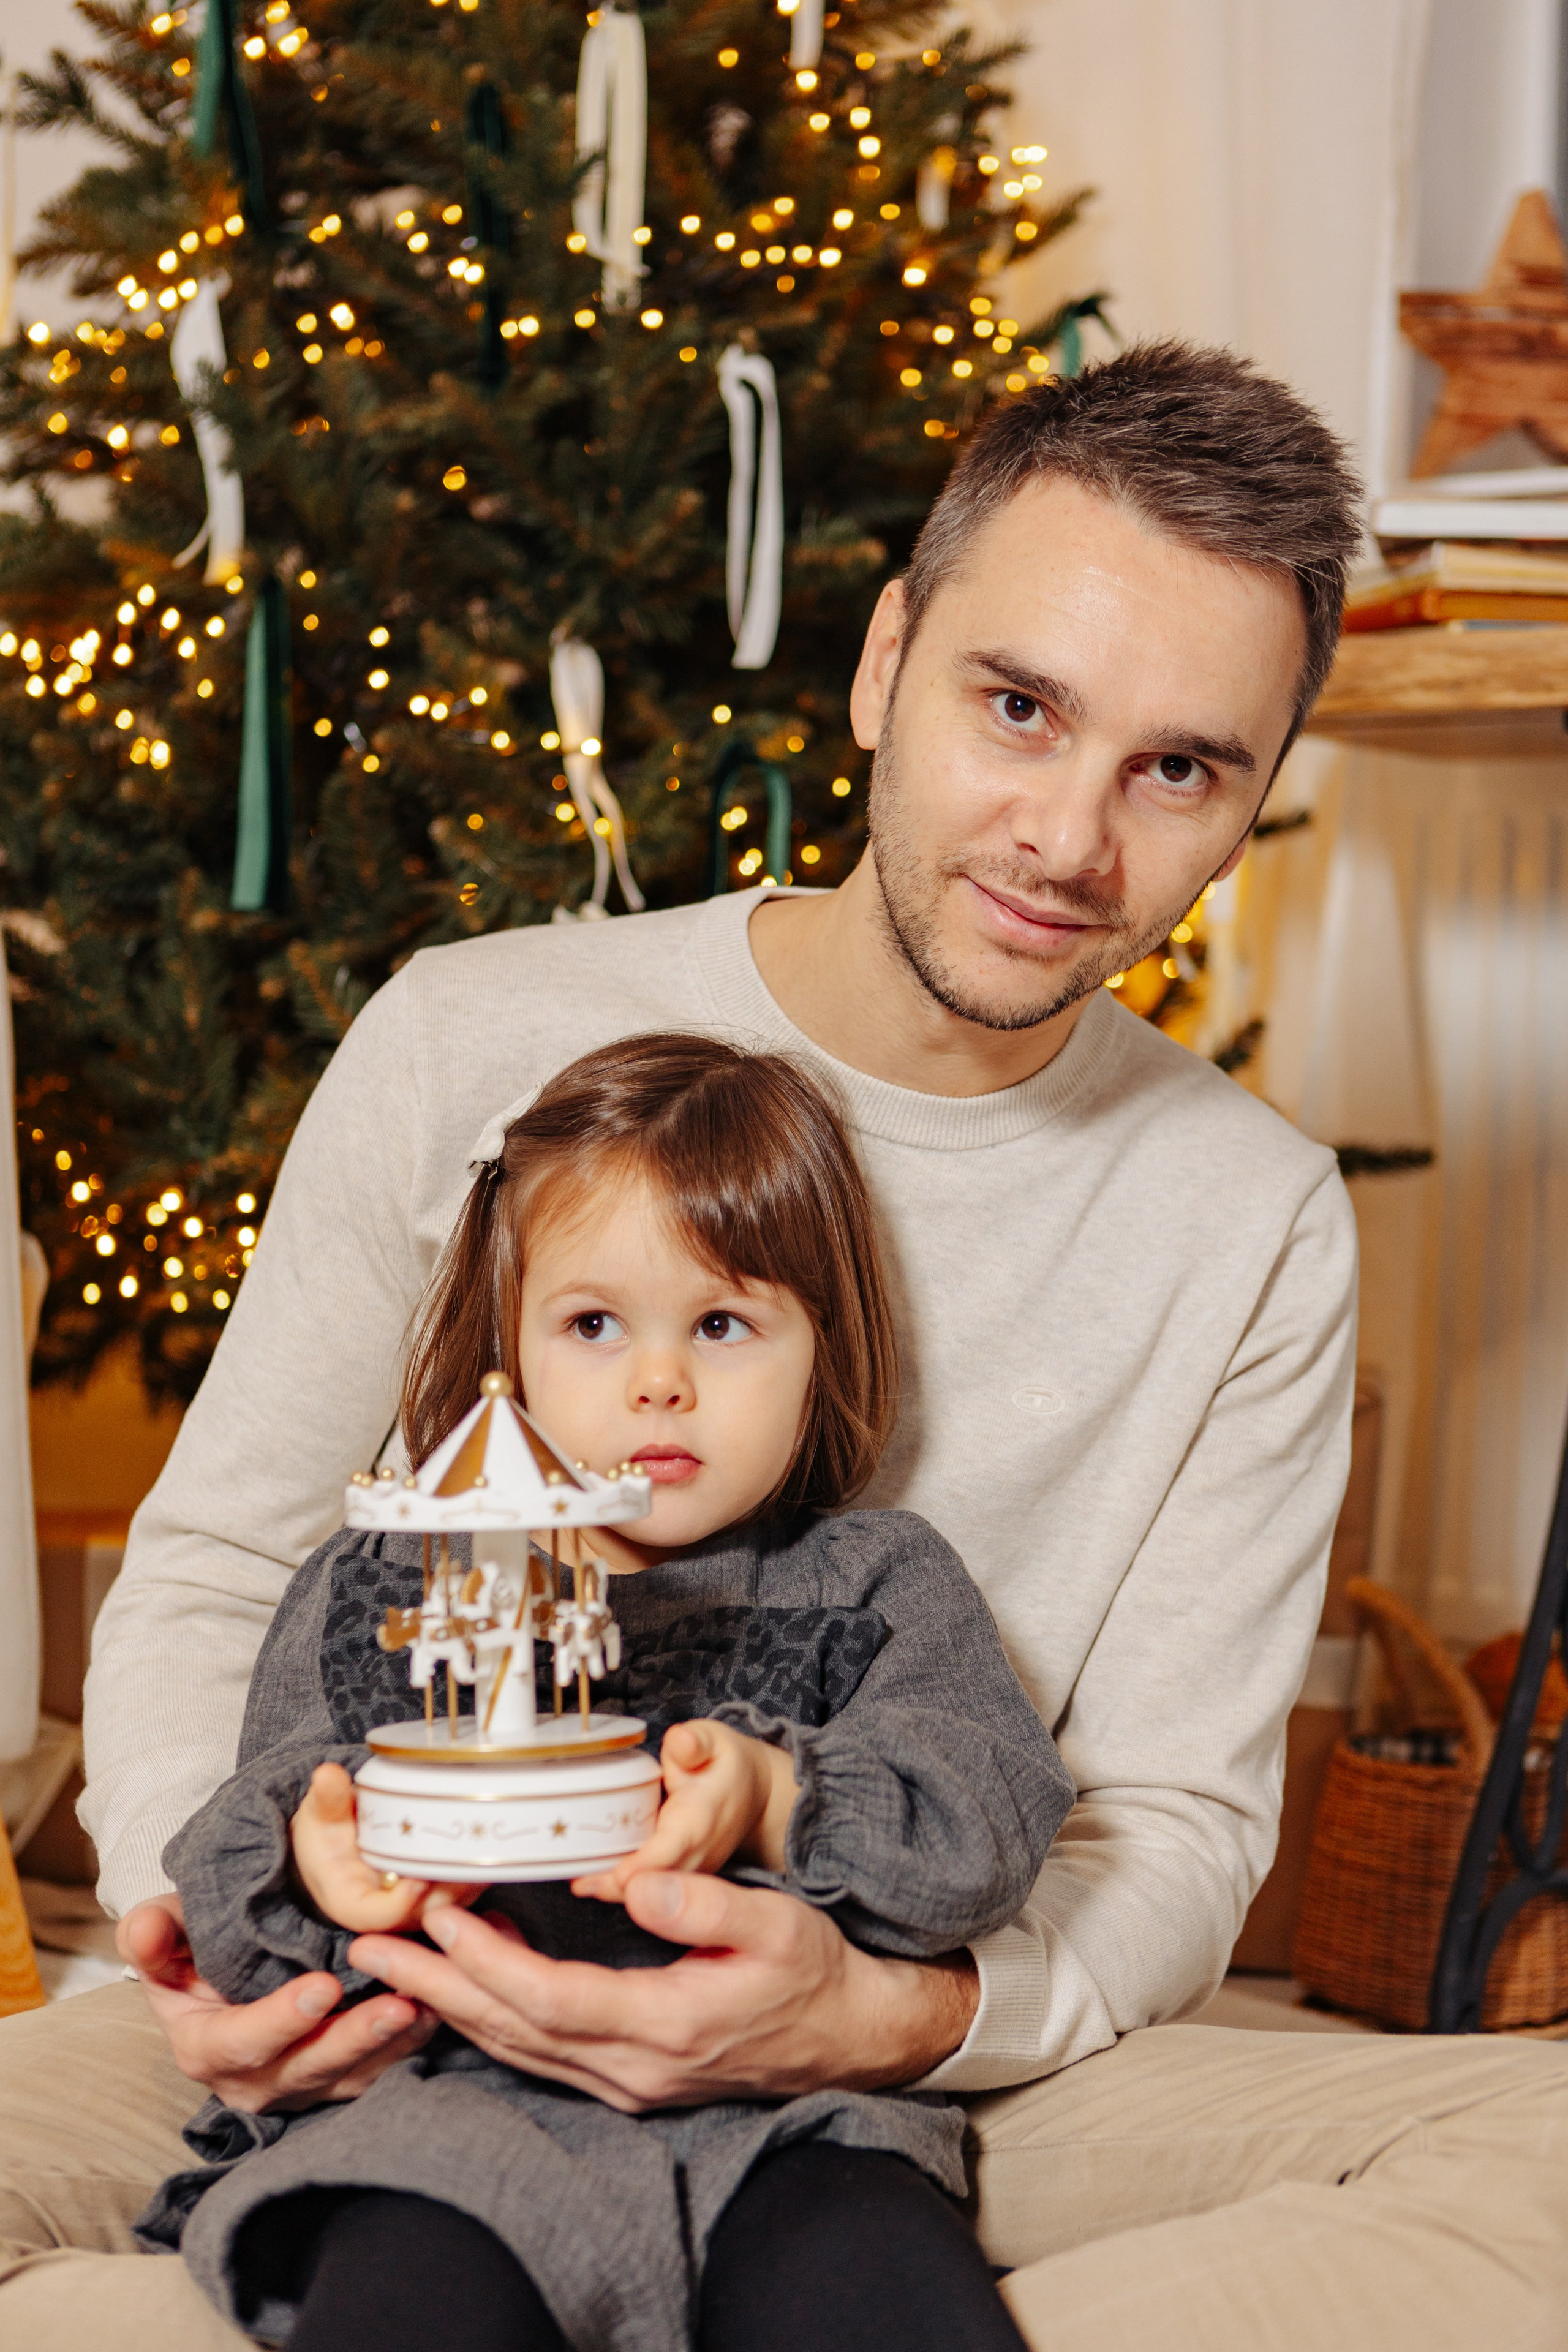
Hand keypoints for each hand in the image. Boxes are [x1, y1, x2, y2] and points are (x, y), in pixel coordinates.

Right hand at [116, 1893, 437, 2113]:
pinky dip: (411, 2044)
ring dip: (394, 2044)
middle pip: (310, 2067)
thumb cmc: (194, 1949)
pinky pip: (379, 2071)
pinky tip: (439, 2010)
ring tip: (429, 2007)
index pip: (244, 2042)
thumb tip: (143, 1932)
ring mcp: (304, 2085)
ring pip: (353, 2076)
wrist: (223, 1974)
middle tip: (397, 2004)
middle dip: (355, 2038)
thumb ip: (152, 1936)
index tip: (323, 1988)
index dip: (281, 2020)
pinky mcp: (341, 2080)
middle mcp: (256, 2080)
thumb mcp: (165, 1935)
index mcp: (208, 2048)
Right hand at [290, 1762, 481, 1932]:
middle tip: (474, 1857)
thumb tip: (327, 1775)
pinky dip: (478, 1873)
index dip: (403, 1900)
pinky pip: (463, 1893)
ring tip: (492, 1848)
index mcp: (352, 1904)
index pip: (380, 1915)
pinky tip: (496, 1846)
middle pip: (425, 1912)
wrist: (338, 1845)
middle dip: (450, 1887)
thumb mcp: (320, 1815)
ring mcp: (416, 1909)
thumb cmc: (327, 1833)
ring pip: (451, 1904)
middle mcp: (389, 1916)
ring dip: (471, 1880)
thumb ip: (328, 1799)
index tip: (420, 1877)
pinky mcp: (437, 1897)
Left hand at [349, 1872, 977, 2113]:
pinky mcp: (629, 2077)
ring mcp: (627, 2081)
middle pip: (511, 2031)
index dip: (487, 1961)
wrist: (847, 2037)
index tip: (440, 1919)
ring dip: (452, 2006)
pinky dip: (493, 2021)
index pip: (549, 1998)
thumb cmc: (811, 1972)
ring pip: (517, 2048)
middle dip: (436, 1989)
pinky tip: (464, 1992)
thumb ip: (703, 1903)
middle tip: (370, 1953)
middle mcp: (632, 2066)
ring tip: (395, 1968)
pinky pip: (541, 2054)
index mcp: (662, 2025)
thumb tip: (638, 1882)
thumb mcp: (774, 1923)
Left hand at [573, 1722, 796, 1901]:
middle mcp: (697, 1854)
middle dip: (617, 1885)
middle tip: (579, 1882)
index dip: (646, 1864)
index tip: (620, 1875)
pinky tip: (592, 1877)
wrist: (753, 1793)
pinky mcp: (683, 1877)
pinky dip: (623, 1886)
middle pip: (656, 1882)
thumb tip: (679, 1742)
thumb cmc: (726, 1764)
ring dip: (616, 1889)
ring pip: (652, 1892)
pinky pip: (653, 1889)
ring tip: (579, 1881)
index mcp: (700, 1819)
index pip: (673, 1847)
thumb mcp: (713, 1740)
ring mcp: (692, 1872)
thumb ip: (693, 1741)